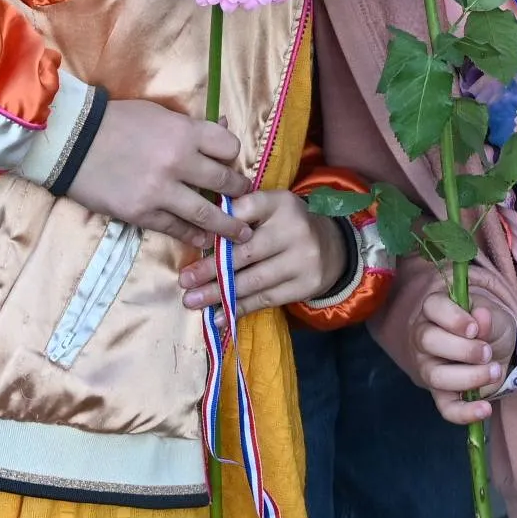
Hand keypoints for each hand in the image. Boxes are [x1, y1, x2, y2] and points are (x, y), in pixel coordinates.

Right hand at [64, 97, 246, 246]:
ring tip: (242, 234)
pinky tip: (203, 239)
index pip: (228, 146)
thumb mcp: (158, 114)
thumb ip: (189, 127)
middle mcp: (178, 161)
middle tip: (247, 200)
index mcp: (184, 131)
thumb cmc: (116, 121)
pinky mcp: (142, 213)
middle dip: (239, 192)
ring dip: (228, 224)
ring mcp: (160, 190)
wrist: (72, 141)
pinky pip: (176, 228)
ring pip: (206, 212)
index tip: (231, 164)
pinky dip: (193, 235)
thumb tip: (222, 130)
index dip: (233, 156)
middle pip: (223, 180)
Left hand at [178, 189, 344, 317]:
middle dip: (210, 269)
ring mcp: (302, 259)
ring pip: (253, 280)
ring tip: (192, 301)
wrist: (332, 246)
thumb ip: (242, 213)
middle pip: (245, 252)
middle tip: (185, 280)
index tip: (195, 239)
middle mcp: (294, 228)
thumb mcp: (270, 208)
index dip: (219, 226)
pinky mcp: (305, 284)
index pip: (245, 210)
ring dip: (219, 293)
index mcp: (280, 202)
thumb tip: (199, 231)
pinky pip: (266, 299)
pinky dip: (239, 308)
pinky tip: (218, 315)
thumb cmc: (286, 225)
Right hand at [410, 289, 516, 424]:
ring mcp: (429, 368)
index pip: (432, 307)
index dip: (453, 318)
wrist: (493, 347)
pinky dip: (466, 413)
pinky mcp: (441, 395)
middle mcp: (423, 338)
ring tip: (494, 371)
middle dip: (463, 349)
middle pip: (429, 341)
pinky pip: (446, 408)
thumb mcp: (493, 315)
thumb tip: (481, 317)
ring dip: (469, 377)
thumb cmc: (488, 326)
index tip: (475, 328)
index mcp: (434, 310)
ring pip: (436, 376)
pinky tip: (485, 409)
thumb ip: (488, 317)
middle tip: (487, 352)